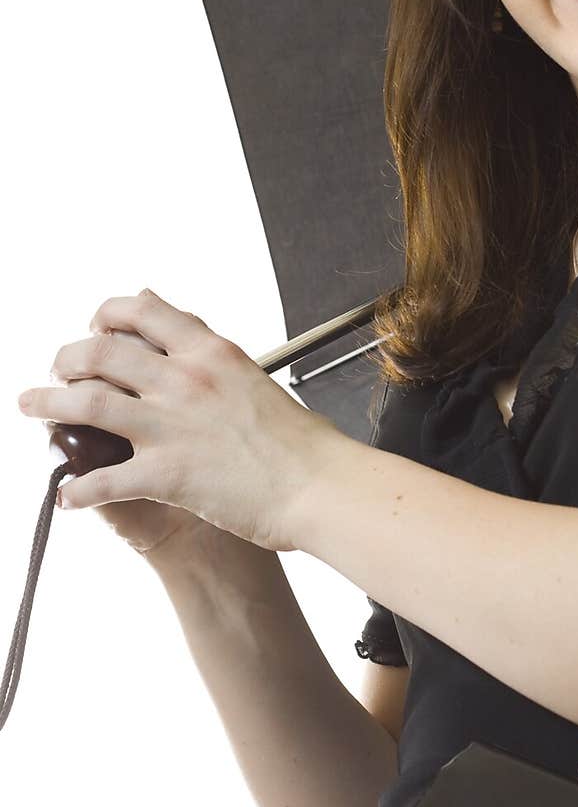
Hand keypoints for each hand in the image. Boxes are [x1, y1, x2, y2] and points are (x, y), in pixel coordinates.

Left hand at [17, 288, 340, 551]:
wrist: (319, 485)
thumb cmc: (301, 443)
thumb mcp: (255, 379)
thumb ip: (217, 362)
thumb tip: (193, 344)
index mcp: (210, 352)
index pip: (143, 309)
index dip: (108, 314)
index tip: (98, 325)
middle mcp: (184, 380)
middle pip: (101, 351)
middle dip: (67, 357)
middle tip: (58, 368)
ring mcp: (170, 425)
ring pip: (86, 403)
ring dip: (47, 404)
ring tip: (29, 406)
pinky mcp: (165, 474)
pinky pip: (102, 480)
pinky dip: (77, 490)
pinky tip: (66, 497)